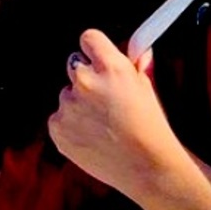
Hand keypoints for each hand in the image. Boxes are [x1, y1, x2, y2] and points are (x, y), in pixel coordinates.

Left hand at [48, 30, 180, 197]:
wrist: (148, 170)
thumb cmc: (152, 131)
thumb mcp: (149, 91)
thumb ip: (137, 67)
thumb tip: (139, 51)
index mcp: (111, 67)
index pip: (89, 39)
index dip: (95, 52)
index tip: (99, 62)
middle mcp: (86, 82)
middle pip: (75, 66)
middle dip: (87, 79)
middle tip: (106, 103)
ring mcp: (69, 106)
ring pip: (67, 96)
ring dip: (80, 107)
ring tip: (105, 129)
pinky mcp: (58, 129)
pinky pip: (59, 120)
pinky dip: (72, 128)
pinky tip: (94, 140)